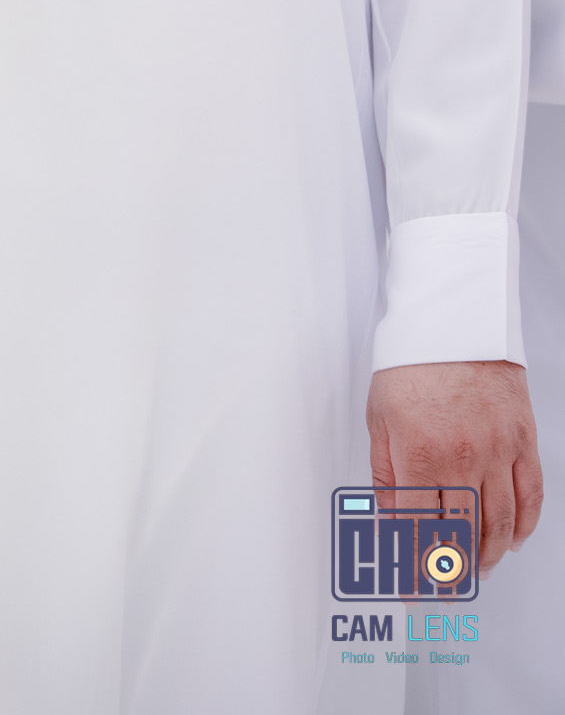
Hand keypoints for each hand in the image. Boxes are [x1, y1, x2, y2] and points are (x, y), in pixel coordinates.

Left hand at [367, 361, 541, 571]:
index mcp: (420, 456)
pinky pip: (531, 495)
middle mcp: (462, 460)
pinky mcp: (523, 440)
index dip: (415, 567)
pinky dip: (525, 525)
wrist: (453, 321)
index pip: (419, 531)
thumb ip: (386, 474)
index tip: (412, 587)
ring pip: (500, 523)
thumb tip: (389, 517)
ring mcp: (498, 452)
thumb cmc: (411, 363)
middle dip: (452, 572)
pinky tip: (514, 540)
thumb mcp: (379, 419)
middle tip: (445, 589)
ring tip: (477, 572)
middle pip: (463, 535)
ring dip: (489, 556)